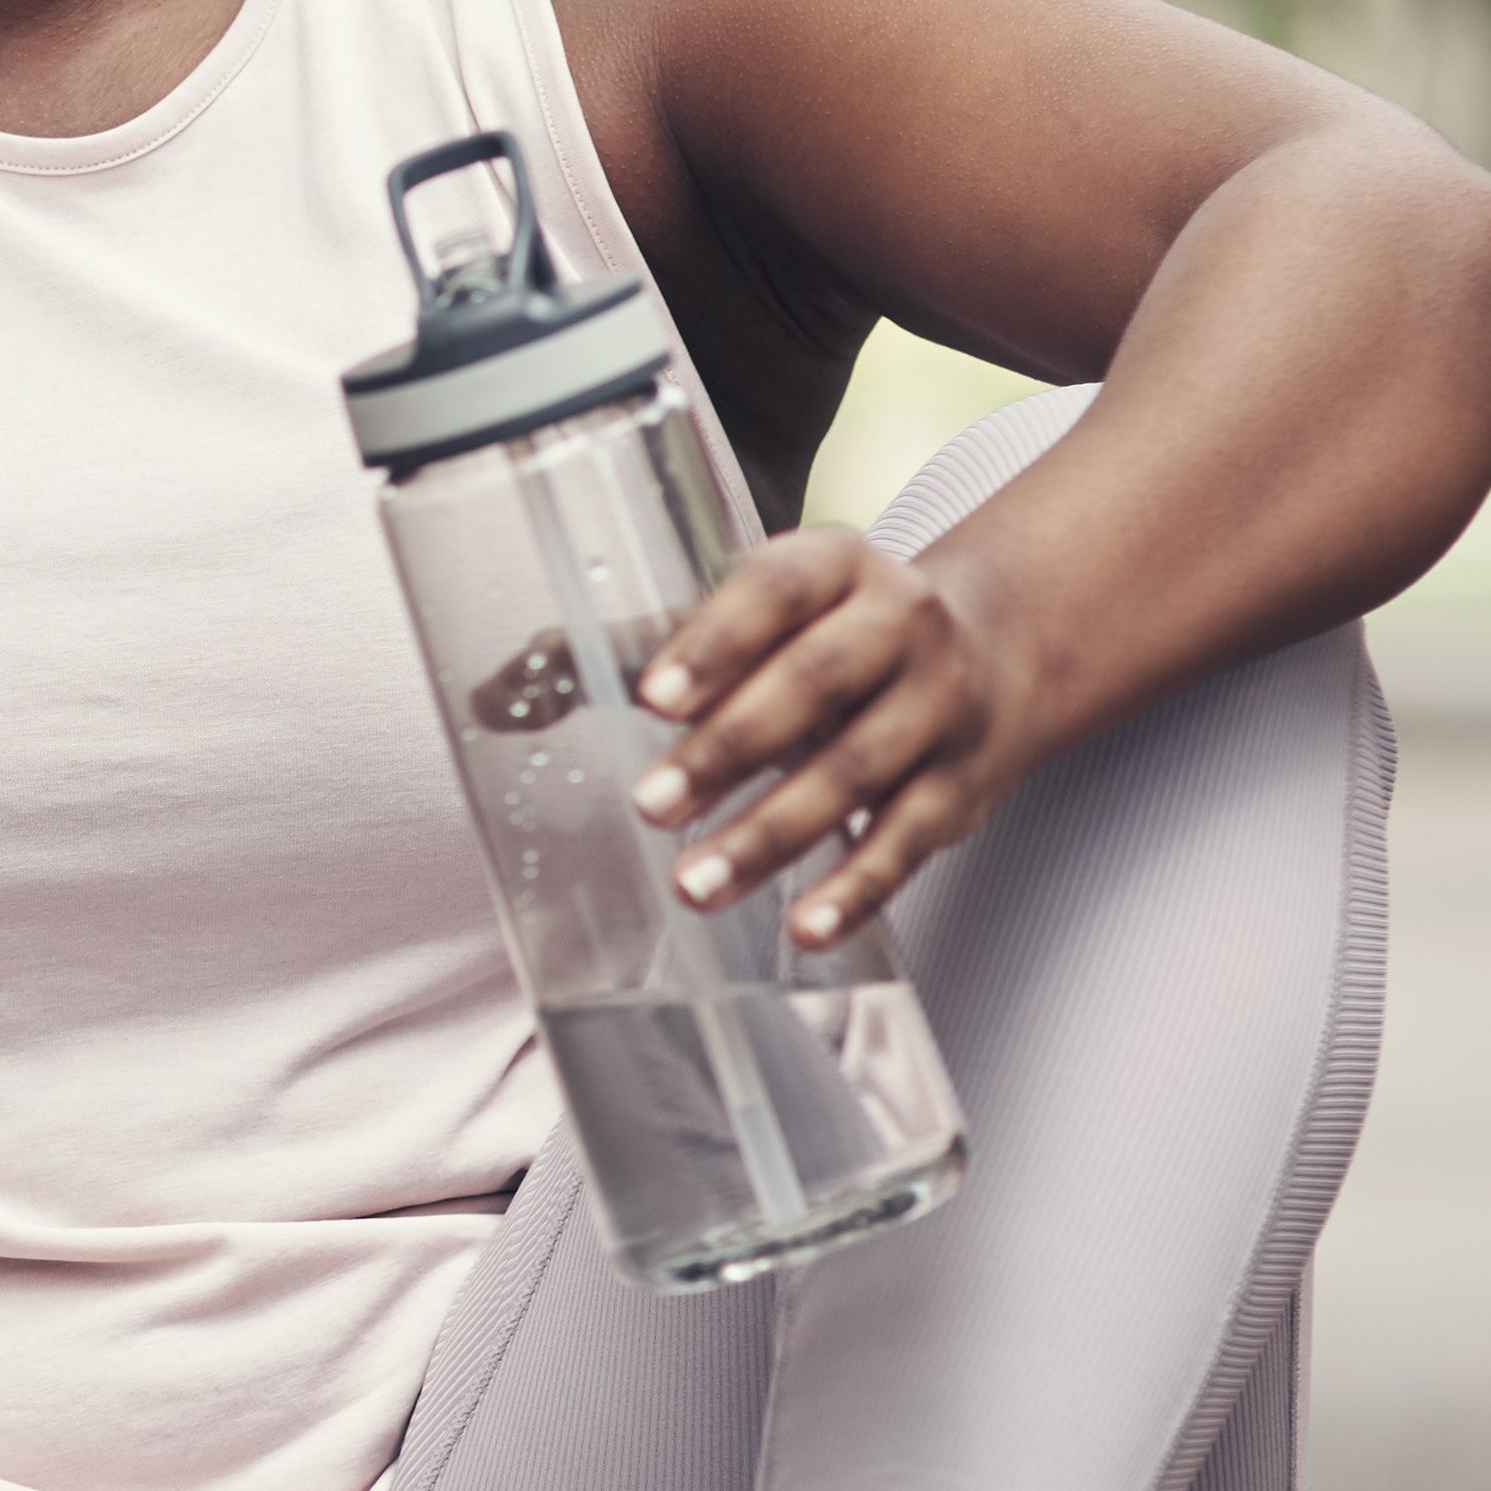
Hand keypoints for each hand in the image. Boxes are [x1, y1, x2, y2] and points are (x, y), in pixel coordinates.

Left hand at [625, 529, 1046, 946]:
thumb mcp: (757, 614)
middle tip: (651, 803)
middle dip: (728, 748)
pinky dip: (854, 890)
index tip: (654, 698)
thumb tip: (497, 692)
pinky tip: (803, 926)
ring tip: (696, 883)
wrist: (993, 652)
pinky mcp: (960, 786)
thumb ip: (638, 646)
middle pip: (816, 682)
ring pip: (856, 773)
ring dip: (771, 834)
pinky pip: (907, 843)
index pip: (777, 590)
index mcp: (836, 564)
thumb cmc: (834, 635)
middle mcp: (899, 624)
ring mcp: (938, 706)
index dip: (716, 643)